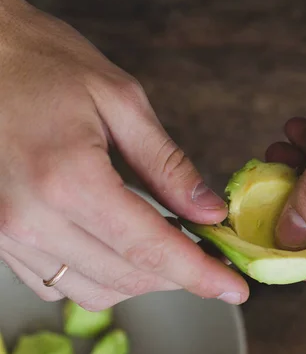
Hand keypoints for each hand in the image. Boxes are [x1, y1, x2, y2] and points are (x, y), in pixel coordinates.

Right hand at [0, 0, 247, 308]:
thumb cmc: (43, 63)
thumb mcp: (119, 100)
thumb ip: (168, 166)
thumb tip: (210, 212)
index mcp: (69, 180)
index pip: (150, 249)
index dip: (199, 275)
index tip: (234, 289)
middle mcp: (32, 219)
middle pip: (126, 277)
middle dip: (176, 277)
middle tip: (205, 257)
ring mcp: (8, 234)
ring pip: (92, 291)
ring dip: (138, 281)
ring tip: (165, 252)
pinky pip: (56, 285)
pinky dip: (98, 278)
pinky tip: (117, 251)